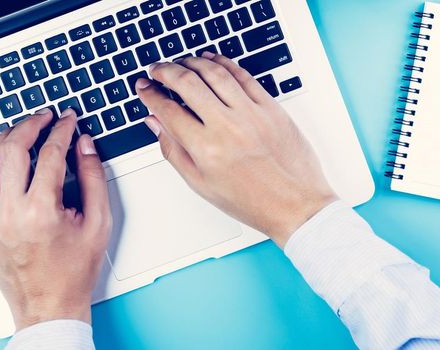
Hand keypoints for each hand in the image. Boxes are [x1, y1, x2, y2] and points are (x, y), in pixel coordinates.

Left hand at [0, 108, 111, 329]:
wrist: (47, 306)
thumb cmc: (73, 272)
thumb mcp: (98, 224)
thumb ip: (93, 179)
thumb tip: (85, 146)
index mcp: (41, 211)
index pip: (49, 154)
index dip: (62, 130)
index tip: (68, 120)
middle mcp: (10, 211)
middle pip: (13, 149)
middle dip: (31, 125)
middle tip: (45, 116)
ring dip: (5, 138)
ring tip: (22, 129)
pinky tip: (2, 154)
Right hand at [136, 53, 336, 246]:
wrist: (295, 205)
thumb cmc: (251, 201)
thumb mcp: (201, 184)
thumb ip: (174, 150)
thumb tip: (155, 123)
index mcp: (205, 149)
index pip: (167, 110)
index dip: (150, 95)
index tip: (144, 88)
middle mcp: (227, 127)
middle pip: (187, 83)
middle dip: (165, 71)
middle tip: (157, 70)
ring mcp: (251, 114)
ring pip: (215, 73)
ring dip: (193, 62)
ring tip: (182, 62)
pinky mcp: (271, 108)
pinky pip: (244, 76)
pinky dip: (224, 63)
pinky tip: (212, 61)